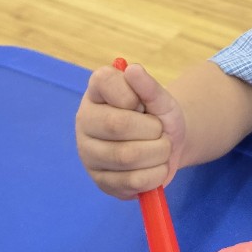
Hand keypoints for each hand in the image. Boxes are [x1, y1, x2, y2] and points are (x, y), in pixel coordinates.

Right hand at [75, 62, 187, 198]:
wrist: (168, 146)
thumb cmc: (159, 116)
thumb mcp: (161, 98)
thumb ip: (149, 86)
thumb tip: (133, 70)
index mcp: (96, 92)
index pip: (107, 84)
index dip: (135, 96)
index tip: (143, 105)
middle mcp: (84, 120)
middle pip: (117, 125)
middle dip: (153, 130)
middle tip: (160, 131)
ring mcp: (88, 153)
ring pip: (126, 157)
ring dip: (158, 154)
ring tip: (161, 149)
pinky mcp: (100, 181)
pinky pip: (132, 182)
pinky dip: (155, 175)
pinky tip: (155, 167)